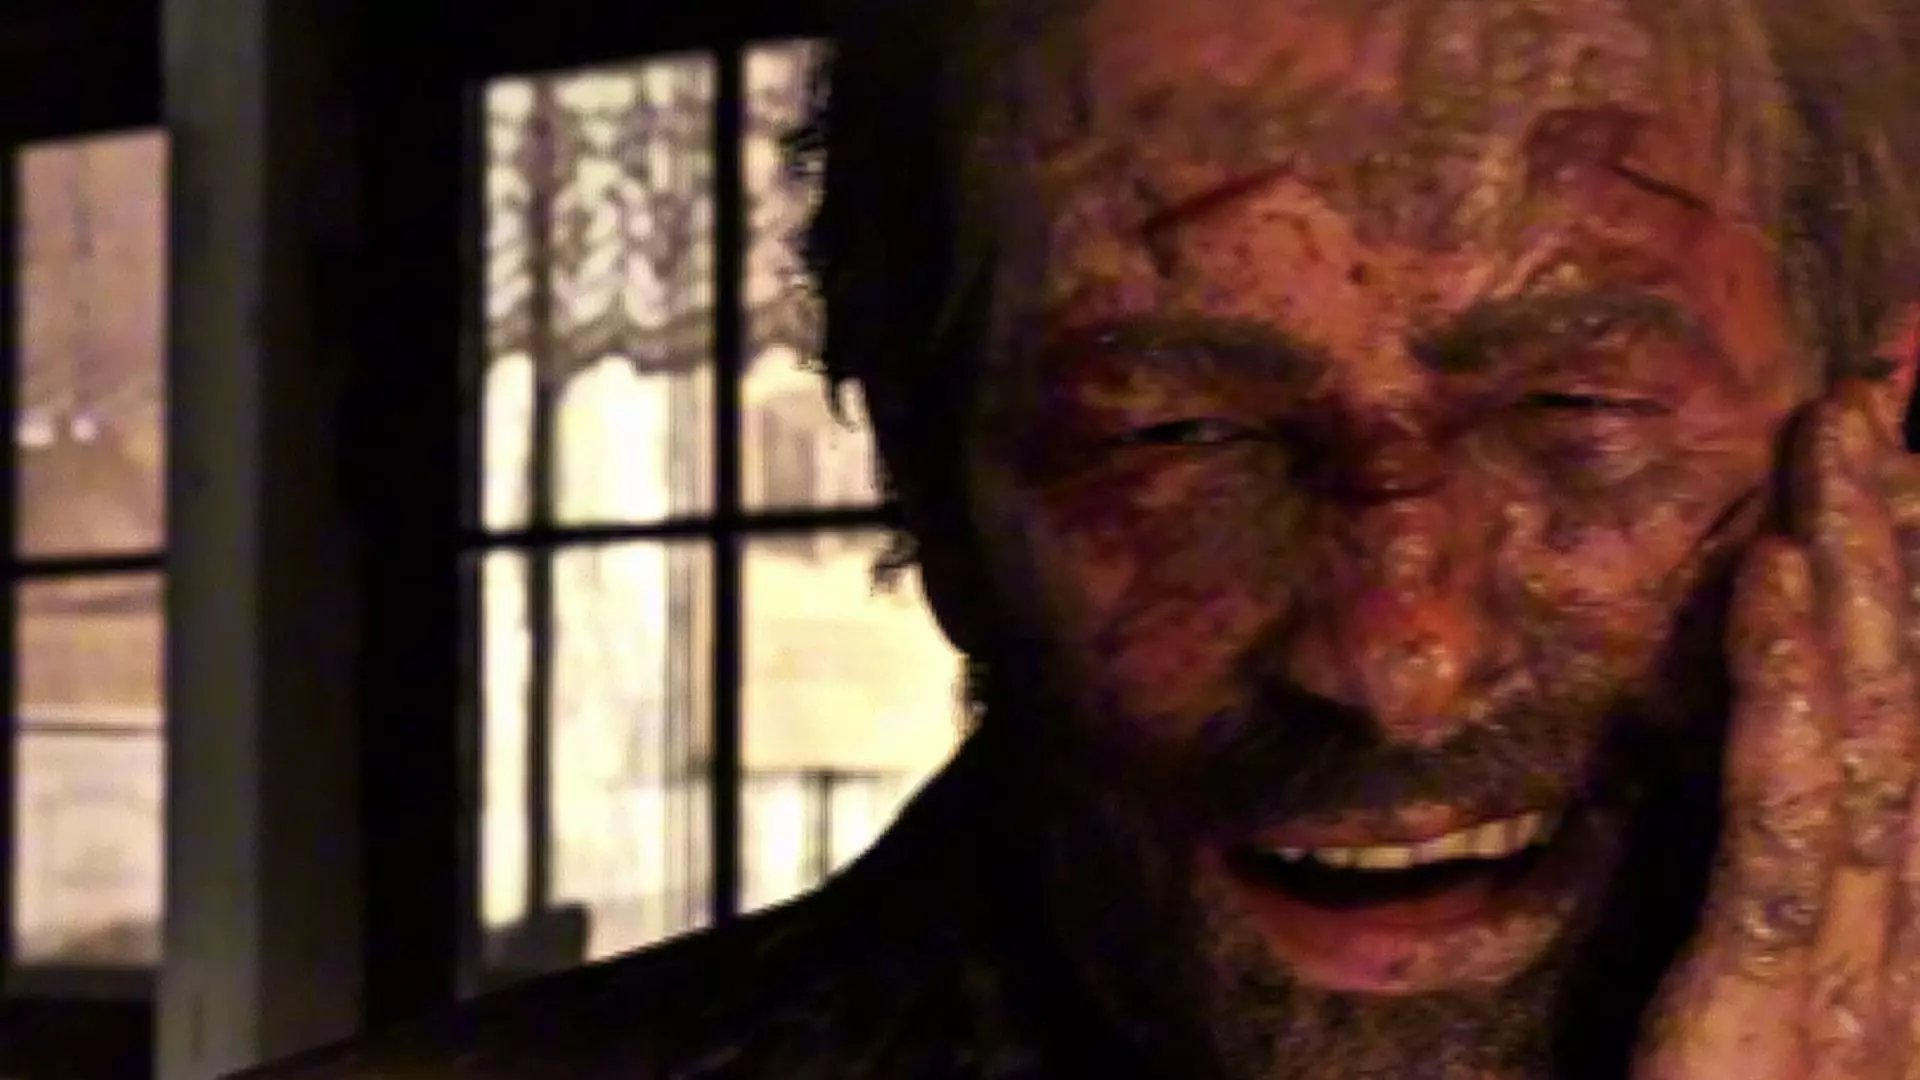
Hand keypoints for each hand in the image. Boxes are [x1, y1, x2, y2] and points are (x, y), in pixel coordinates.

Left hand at [1632, 381, 1919, 1079]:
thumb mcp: (1722, 1046)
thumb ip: (1754, 940)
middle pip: (1904, 721)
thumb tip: (1762, 833)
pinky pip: (1788, 840)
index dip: (1899, 605)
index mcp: (1867, 964)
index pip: (1885, 748)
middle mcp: (1891, 962)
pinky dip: (1790, 701)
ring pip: (1866, 750)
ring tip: (1847, 433)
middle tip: (1884, 389)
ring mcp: (1856, 995)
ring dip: (1862, 580)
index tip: (1876, 467)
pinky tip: (1779, 578)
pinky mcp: (1769, 1029)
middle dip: (1904, 548)